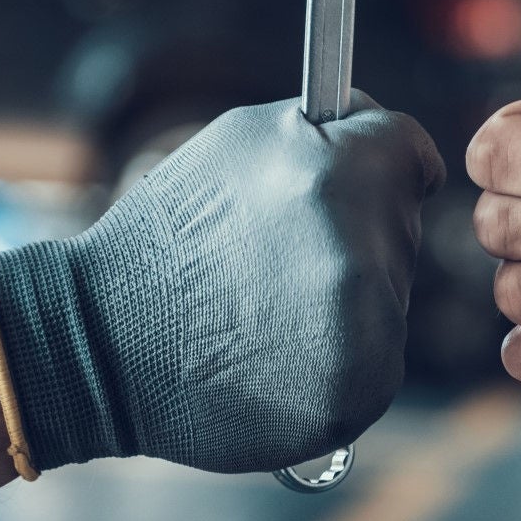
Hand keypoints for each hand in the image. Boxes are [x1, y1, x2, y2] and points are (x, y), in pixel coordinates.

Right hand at [0, 94, 444, 472]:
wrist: (105, 344)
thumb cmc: (169, 236)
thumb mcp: (238, 142)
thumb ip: (327, 128)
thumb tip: (387, 132)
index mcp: (339, 174)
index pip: (414, 152)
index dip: (383, 164)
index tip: (361, 183)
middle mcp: (363, 251)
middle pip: (402, 226)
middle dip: (357, 231)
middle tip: (276, 256)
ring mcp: (368, 330)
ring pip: (391, 295)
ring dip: (349, 297)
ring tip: (268, 307)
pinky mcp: (361, 391)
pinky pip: (377, 357)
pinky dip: (339, 357)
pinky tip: (277, 354)